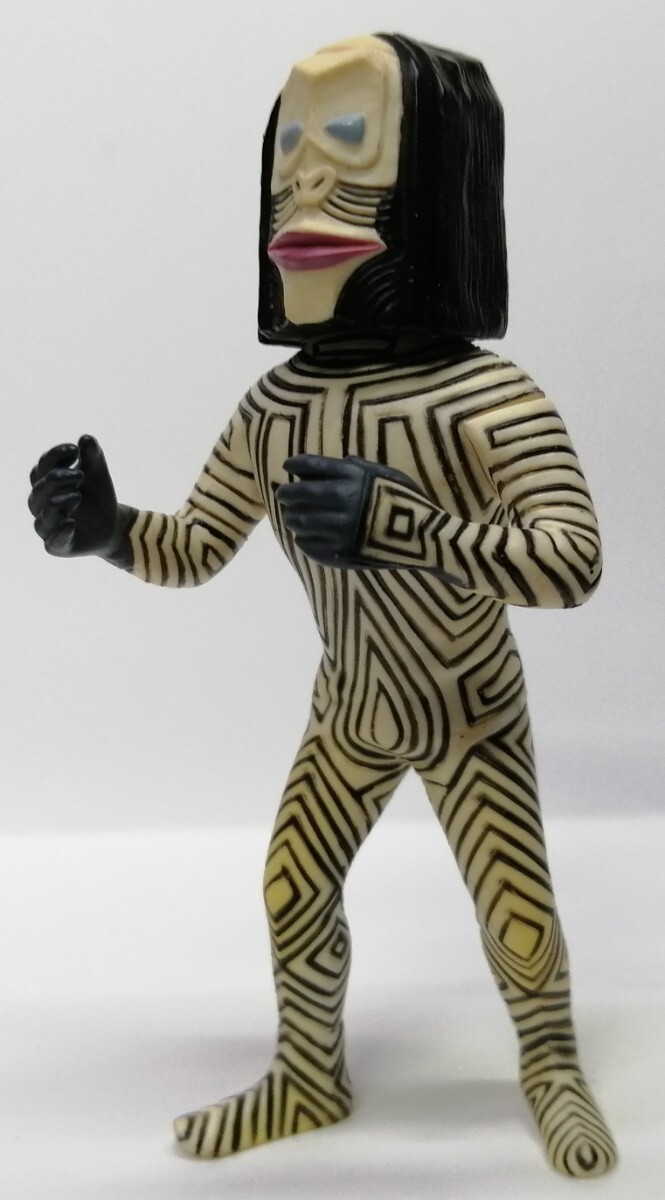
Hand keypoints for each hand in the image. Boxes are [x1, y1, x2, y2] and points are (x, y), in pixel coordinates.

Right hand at [29, 435, 121, 558]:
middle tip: (80, 474)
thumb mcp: (99, 473)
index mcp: (47, 484)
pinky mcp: (58, 546)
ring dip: (57, 504)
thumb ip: (92, 456)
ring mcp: (49, 526)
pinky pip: (52, 542)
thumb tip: (86, 438)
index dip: (54, 457)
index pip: (42, 468)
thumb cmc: (98, 495)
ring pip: (42, 517)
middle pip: (38, 492)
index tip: (74, 449)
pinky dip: (60, 532)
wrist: (114, 525)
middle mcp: (43, 505)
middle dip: (56, 481)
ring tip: (77, 496)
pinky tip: (71, 522)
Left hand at [277, 453, 424, 566]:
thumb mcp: (387, 474)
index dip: (296, 464)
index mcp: (351, 477)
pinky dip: (303, 540)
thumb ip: (361, 467)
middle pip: (298, 494)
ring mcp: (337, 528)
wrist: (423, 537)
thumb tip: (341, 461)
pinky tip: (303, 538)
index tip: (288, 465)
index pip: (311, 466)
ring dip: (293, 518)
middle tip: (283, 495)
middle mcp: (339, 500)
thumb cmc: (407, 500)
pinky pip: (309, 546)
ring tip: (293, 518)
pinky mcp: (339, 552)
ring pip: (300, 522)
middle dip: (287, 494)